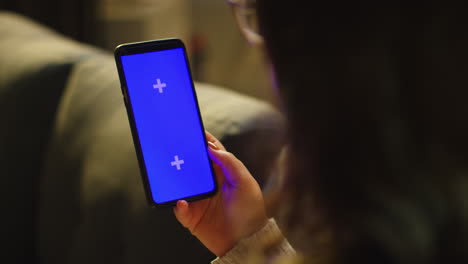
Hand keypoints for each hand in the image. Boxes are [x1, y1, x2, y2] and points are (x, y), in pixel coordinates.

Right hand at [173, 131, 267, 256]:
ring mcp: (198, 198)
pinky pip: (179, 208)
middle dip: (182, 155)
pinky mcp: (191, 216)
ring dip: (174, 178)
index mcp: (222, 172)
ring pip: (181, 184)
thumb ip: (230, 163)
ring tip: (170, 172)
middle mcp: (208, 183)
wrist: (246, 241)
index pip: (209, 151)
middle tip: (172, 146)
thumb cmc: (250, 211)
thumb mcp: (245, 183)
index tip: (190, 129)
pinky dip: (178, 205)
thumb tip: (212, 147)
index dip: (200, 139)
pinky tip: (182, 202)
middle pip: (191, 164)